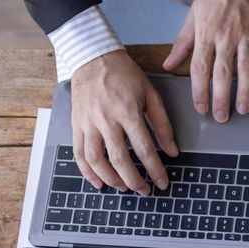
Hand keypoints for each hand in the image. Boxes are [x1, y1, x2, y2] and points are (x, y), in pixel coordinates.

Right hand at [71, 50, 178, 194]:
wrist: (92, 57)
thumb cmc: (123, 74)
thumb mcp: (150, 94)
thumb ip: (162, 124)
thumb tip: (172, 151)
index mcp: (127, 111)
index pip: (144, 148)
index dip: (155, 169)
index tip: (162, 182)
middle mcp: (105, 119)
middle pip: (120, 159)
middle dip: (134, 180)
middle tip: (145, 191)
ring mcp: (88, 123)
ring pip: (96, 160)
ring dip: (111, 179)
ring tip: (124, 188)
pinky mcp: (76, 124)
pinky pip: (79, 153)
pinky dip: (87, 172)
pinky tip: (98, 182)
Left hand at [163, 0, 248, 121]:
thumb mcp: (194, 16)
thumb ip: (183, 43)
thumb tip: (169, 64)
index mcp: (206, 33)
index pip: (200, 68)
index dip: (200, 91)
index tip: (200, 108)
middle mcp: (226, 37)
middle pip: (222, 73)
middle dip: (221, 98)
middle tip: (221, 117)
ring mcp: (247, 36)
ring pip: (246, 69)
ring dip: (245, 92)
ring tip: (243, 110)